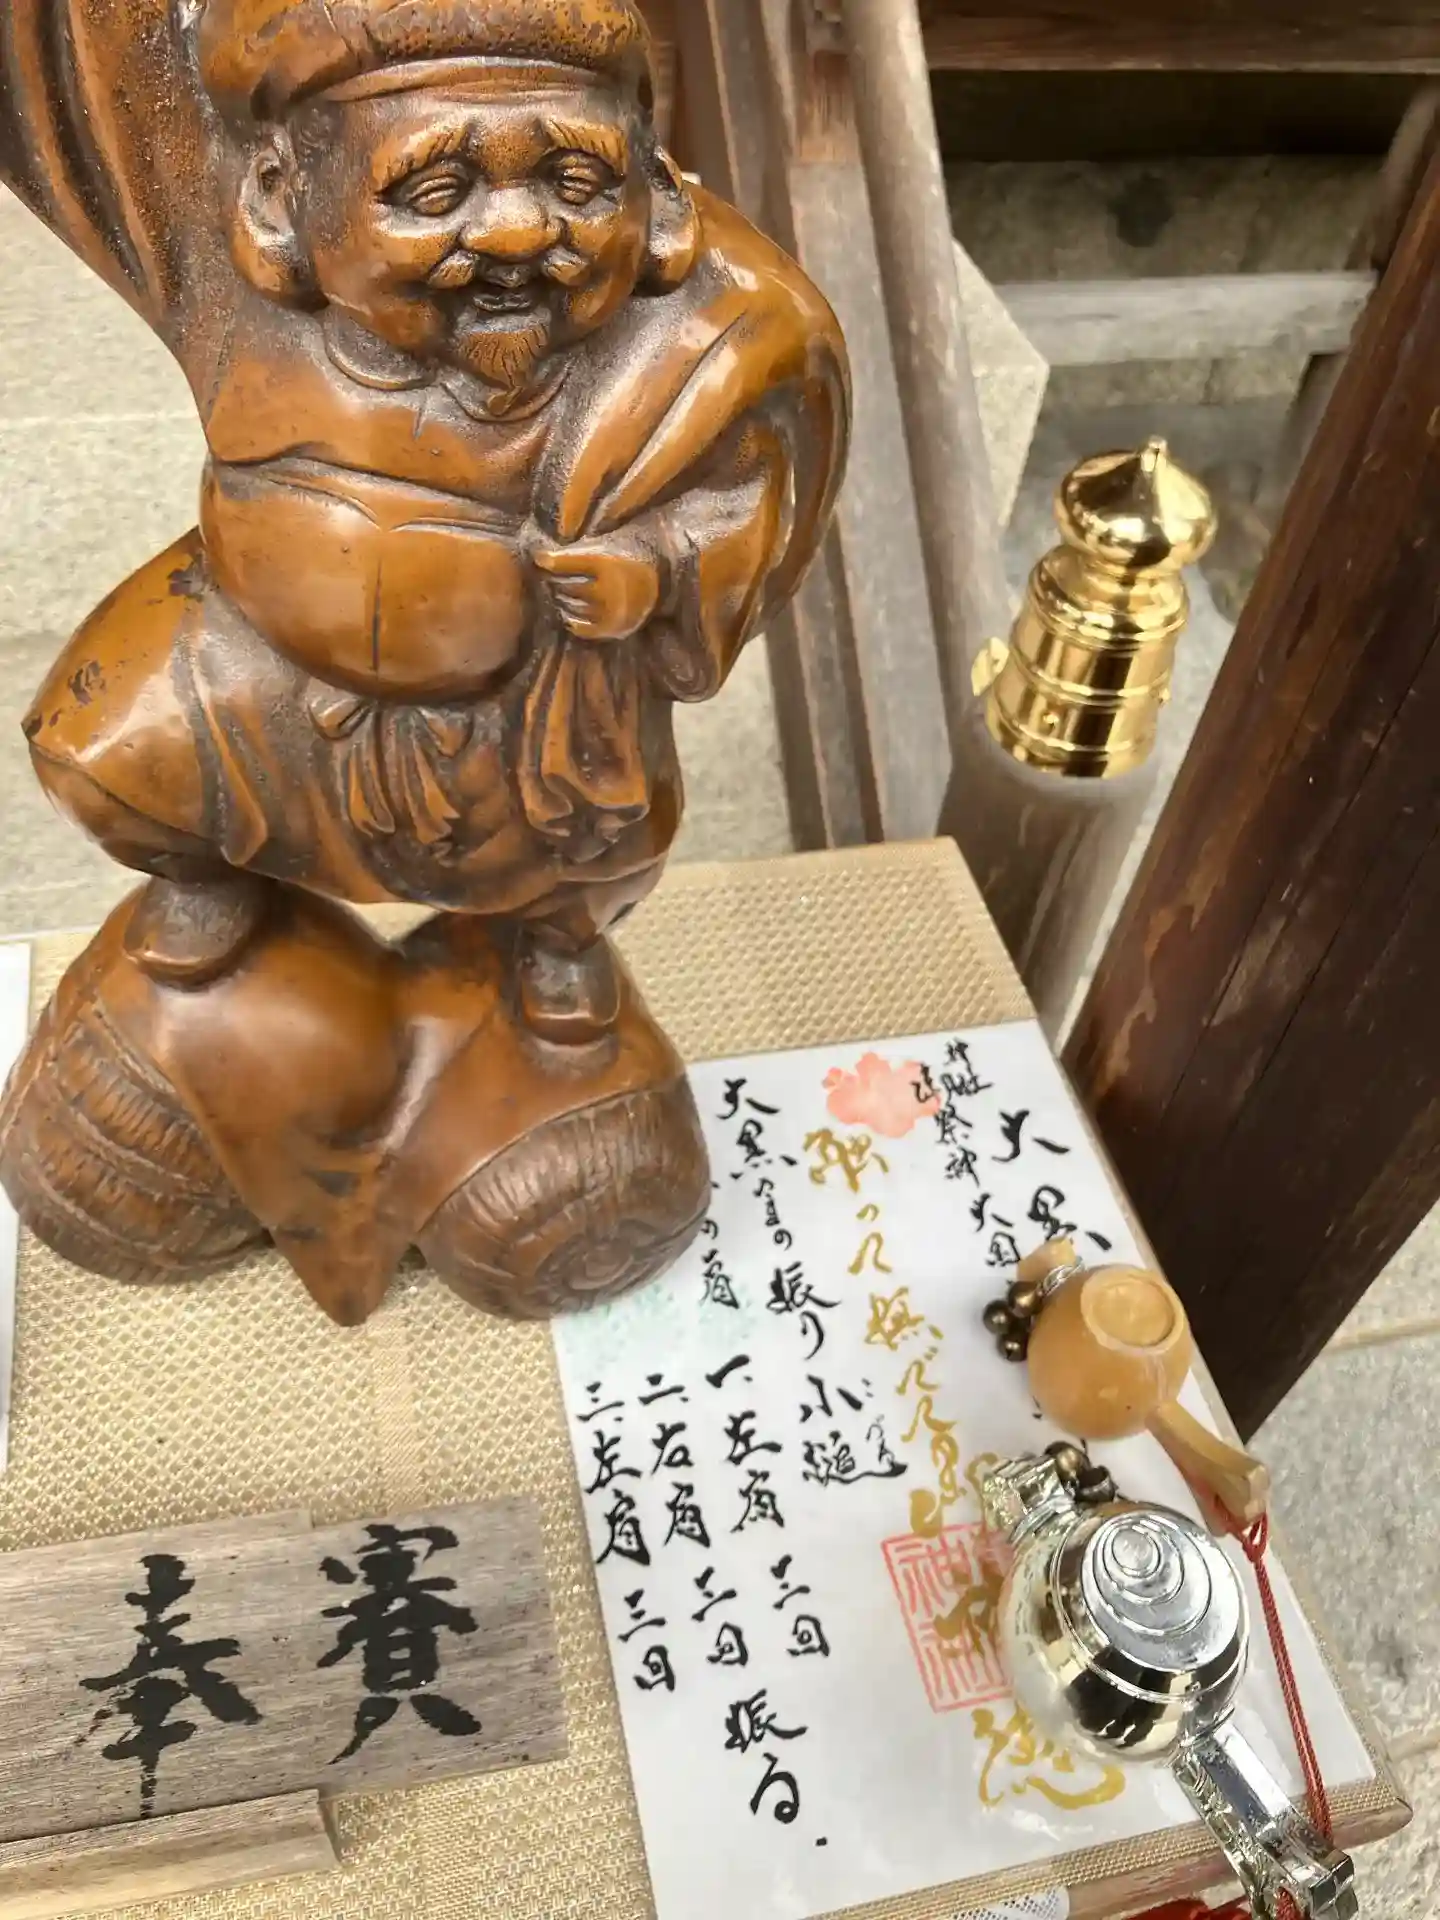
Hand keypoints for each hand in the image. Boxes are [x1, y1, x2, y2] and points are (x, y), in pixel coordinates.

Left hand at [533, 534, 661, 640]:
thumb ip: (576, 554)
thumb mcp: (605, 553)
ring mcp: (611, 612)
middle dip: (555, 583)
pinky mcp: (611, 629)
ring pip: (573, 607)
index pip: (572, 563)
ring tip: (557, 595)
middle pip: (568, 587)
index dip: (552, 561)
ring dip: (562, 601)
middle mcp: (610, 590)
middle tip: (546, 580)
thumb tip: (539, 557)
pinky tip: (567, 614)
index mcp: (609, 565)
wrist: (655, 589)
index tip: (538, 559)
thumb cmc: (623, 566)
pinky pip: (581, 627)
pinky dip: (571, 620)